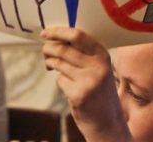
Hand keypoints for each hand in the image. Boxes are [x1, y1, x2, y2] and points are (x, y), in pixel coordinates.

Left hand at [41, 27, 129, 141]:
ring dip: (50, 62)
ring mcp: (88, 81)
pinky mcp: (78, 95)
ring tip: (51, 65)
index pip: (77, 35)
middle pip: (63, 49)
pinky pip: (60, 80)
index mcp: (102, 55)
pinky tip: (68, 86)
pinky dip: (60, 80)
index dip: (58, 32)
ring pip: (58, 63)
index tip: (45, 32)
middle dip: (49, 48)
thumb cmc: (99, 90)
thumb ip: (84, 53)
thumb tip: (56, 37)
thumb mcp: (99, 68)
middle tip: (45, 50)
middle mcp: (97, 66)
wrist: (108, 121)